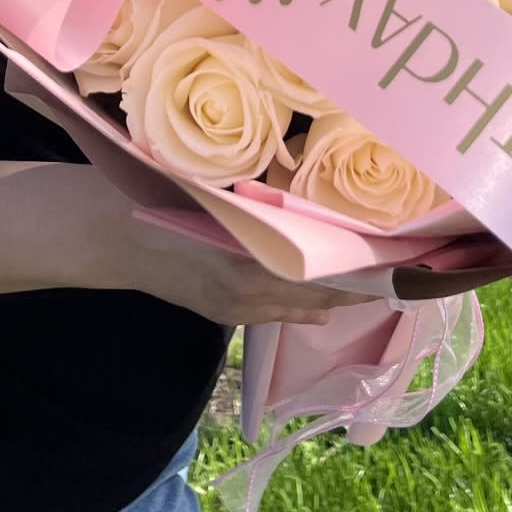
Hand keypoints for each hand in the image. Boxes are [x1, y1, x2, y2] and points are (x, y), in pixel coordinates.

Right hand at [72, 172, 379, 325]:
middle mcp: (248, 294)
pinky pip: (276, 312)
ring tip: (371, 281)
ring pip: (300, 308)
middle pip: (319, 297)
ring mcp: (235, 309)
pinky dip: (303, 303)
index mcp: (252, 263)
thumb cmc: (167, 199)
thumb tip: (318, 200)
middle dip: (358, 287)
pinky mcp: (223, 314)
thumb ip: (269, 207)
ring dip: (333, 295)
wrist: (113, 234)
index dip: (362, 271)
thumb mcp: (224, 196)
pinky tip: (323, 295)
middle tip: (398, 273)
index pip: (323, 274)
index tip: (398, 262)